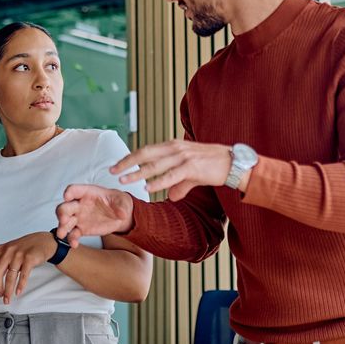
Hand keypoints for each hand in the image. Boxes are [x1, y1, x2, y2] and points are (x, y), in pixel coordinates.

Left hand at [0, 232, 54, 302]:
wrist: (43, 241)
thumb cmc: (23, 246)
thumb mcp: (7, 246)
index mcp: (0, 250)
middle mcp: (8, 252)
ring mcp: (19, 255)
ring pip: (10, 276)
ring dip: (8, 290)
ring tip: (7, 299)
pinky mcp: (30, 259)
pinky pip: (23, 275)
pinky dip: (21, 285)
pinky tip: (18, 292)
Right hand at [56, 185, 134, 246]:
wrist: (119, 216)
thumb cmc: (117, 202)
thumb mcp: (122, 201)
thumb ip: (120, 205)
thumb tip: (121, 213)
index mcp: (87, 193)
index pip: (74, 189)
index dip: (69, 192)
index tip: (67, 197)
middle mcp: (79, 204)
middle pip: (65, 206)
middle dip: (62, 213)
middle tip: (63, 219)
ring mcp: (79, 217)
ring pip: (65, 221)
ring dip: (62, 227)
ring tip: (62, 234)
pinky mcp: (81, 229)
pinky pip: (73, 234)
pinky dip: (72, 239)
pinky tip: (74, 244)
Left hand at [110, 140, 234, 199]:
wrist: (233, 162)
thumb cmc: (211, 166)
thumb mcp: (191, 174)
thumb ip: (179, 184)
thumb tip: (171, 197)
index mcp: (172, 146)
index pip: (145, 151)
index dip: (129, 158)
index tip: (116, 166)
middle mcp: (174, 148)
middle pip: (144, 154)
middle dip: (126, 163)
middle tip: (112, 171)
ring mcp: (182, 156)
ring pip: (154, 165)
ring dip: (137, 173)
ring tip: (124, 180)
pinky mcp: (191, 167)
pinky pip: (170, 176)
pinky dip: (157, 182)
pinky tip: (147, 188)